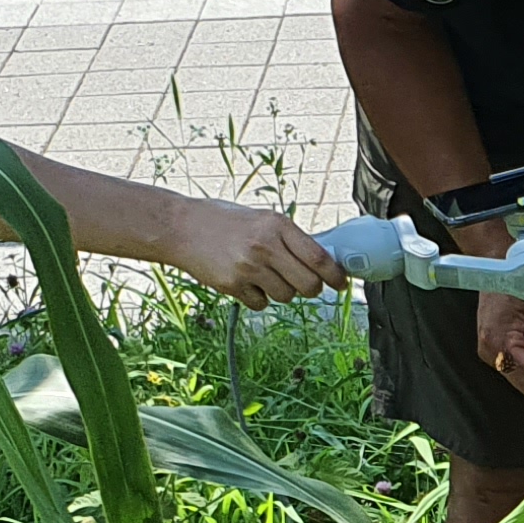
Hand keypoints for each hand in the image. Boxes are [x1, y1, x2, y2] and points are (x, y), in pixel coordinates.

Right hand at [165, 197, 345, 311]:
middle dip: (311, 289)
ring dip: (282, 292)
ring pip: (286, 296)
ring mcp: (248, 267)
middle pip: (308, 285)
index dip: (335, 275)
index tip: (341, 283)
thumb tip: (323, 261)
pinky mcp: (233, 285)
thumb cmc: (224, 221)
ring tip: (264, 275)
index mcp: (277, 225)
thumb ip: (289, 238)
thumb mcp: (261, 219)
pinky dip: (258, 298)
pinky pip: (261, 304)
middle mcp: (265, 246)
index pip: (319, 258)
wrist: (181, 227)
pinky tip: (246, 281)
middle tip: (305, 285)